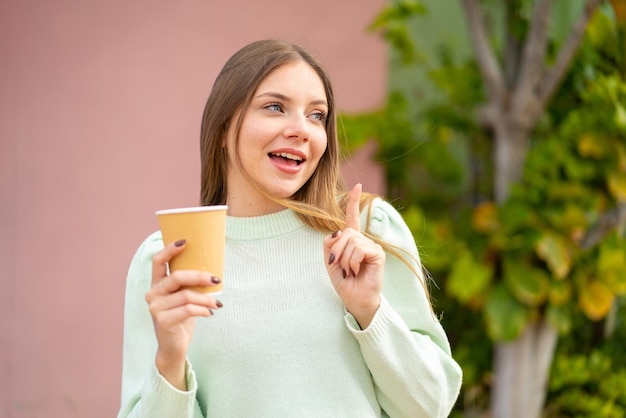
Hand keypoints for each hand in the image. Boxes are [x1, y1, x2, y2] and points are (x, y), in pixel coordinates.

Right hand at [146, 240, 222, 389]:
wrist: (173, 347)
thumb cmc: (181, 317)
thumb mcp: (184, 297)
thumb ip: (188, 284)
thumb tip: (212, 269)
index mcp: (157, 284)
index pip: (158, 261)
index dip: (169, 250)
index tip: (185, 241)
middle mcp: (153, 294)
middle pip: (176, 277)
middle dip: (199, 276)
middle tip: (216, 278)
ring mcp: (156, 308)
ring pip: (186, 295)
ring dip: (206, 298)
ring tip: (217, 304)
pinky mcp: (163, 321)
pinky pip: (188, 310)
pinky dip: (202, 310)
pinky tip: (209, 313)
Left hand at [323, 183, 384, 328]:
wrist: (355, 299)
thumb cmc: (344, 282)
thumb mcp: (330, 261)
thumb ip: (329, 244)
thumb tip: (339, 232)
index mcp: (353, 240)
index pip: (352, 218)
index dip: (353, 202)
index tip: (357, 185)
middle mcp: (364, 241)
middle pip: (344, 233)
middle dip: (336, 251)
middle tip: (340, 267)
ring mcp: (372, 246)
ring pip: (351, 241)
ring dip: (345, 260)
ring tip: (350, 271)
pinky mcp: (378, 254)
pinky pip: (359, 249)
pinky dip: (353, 261)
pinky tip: (357, 271)